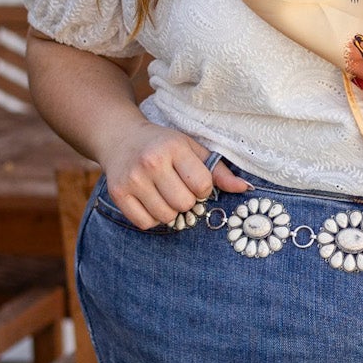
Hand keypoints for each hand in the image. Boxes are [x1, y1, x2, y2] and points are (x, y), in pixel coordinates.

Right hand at [101, 118, 249, 229]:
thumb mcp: (192, 149)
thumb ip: (218, 170)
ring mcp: (132, 179)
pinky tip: (150, 201)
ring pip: (166, 217)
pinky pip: (145, 223)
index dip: (203, 188)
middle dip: (187, 201)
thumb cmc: (163, 145)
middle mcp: (151, 162)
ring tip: (164, 194)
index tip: (194, 180)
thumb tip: (245, 188)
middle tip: (178, 188)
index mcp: (173, 147)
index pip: (202, 185)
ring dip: (170, 211)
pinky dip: (152, 218)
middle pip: (184, 204)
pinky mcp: (118, 193)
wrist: (121, 138)